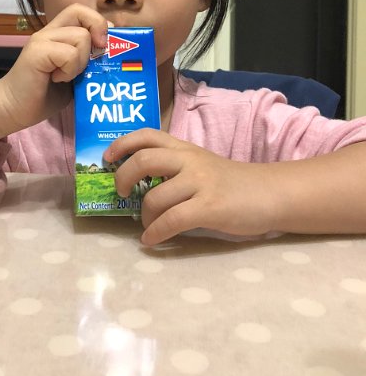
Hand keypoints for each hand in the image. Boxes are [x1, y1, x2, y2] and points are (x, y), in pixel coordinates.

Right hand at [0, 4, 108, 131]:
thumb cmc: (43, 96)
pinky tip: (57, 79)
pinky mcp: (37, 52)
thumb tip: (114, 55)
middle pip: (82, 13)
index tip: (104, 46)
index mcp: (58, 35)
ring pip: (80, 37)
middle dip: (97, 33)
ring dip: (81, 61)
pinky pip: (69, 53)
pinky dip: (70, 69)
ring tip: (66, 76)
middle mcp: (49, 32)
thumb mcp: (74, 75)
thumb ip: (88, 62)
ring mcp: (41, 40)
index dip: (98, 22)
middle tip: (95, 57)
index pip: (81, 11)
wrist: (13, 110)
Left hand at [108, 129, 278, 244]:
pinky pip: (172, 221)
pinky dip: (156, 233)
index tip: (107, 158)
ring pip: (155, 197)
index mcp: (184, 148)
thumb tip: (136, 185)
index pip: (147, 135)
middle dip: (123, 178)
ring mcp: (199, 183)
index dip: (122, 144)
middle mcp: (189, 160)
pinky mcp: (210, 207)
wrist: (269, 194)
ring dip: (144, 216)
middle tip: (120, 193)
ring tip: (147, 225)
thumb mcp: (199, 165)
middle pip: (143, 160)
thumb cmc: (230, 183)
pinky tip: (152, 240)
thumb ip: (173, 168)